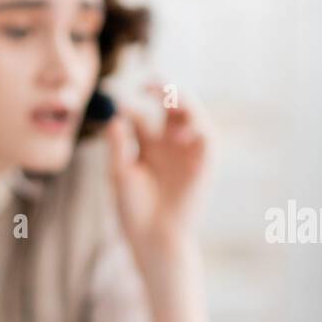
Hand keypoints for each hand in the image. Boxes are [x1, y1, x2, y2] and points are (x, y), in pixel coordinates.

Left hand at [105, 84, 210, 270]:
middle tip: (147, 83)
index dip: (129, 106)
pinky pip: (206, 134)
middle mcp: (169, 144)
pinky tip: (180, 127)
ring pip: (190, 114)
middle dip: (161, 90)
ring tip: (165, 94)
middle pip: (168, 107)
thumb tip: (115, 117)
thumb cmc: (134, 211)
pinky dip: (196, 124)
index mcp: (147, 146)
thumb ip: (119, 146)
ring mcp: (187, 151)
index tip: (118, 104)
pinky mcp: (204, 161)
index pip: (140, 115)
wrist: (154, 238)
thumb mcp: (121, 174)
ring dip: (181, 99)